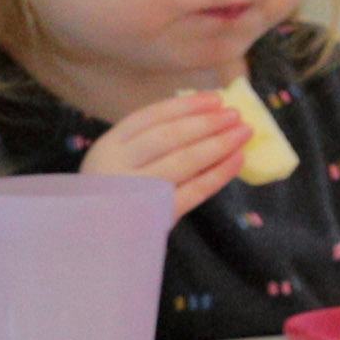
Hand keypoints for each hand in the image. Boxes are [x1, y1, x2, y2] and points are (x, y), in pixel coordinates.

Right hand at [88, 88, 249, 216]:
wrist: (95, 240)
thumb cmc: (115, 193)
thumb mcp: (121, 160)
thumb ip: (151, 140)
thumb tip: (205, 115)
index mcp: (109, 145)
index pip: (151, 117)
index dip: (186, 106)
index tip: (216, 99)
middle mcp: (118, 165)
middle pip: (169, 137)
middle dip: (206, 123)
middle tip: (236, 115)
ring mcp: (136, 191)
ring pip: (184, 161)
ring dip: (219, 144)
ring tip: (244, 133)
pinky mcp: (155, 215)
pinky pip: (193, 191)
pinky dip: (218, 174)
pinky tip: (237, 160)